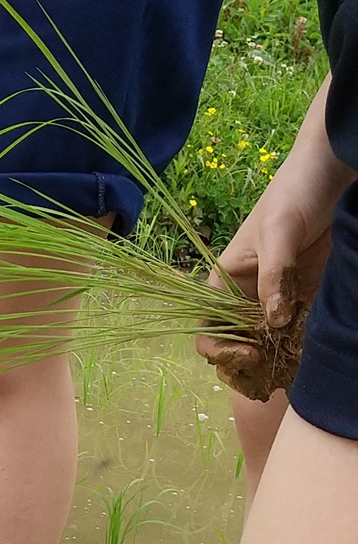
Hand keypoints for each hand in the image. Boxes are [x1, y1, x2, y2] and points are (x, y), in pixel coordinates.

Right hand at [196, 78, 352, 394]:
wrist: (333, 170)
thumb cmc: (295, 192)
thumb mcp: (280, 231)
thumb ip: (275, 275)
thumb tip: (272, 322)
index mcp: (226, 281)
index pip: (209, 329)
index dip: (220, 350)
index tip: (247, 355)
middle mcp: (247, 295)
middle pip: (234, 346)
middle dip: (244, 366)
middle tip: (266, 374)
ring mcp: (277, 299)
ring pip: (265, 345)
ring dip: (272, 364)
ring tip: (287, 372)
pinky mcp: (305, 298)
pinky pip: (296, 334)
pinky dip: (298, 350)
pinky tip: (305, 358)